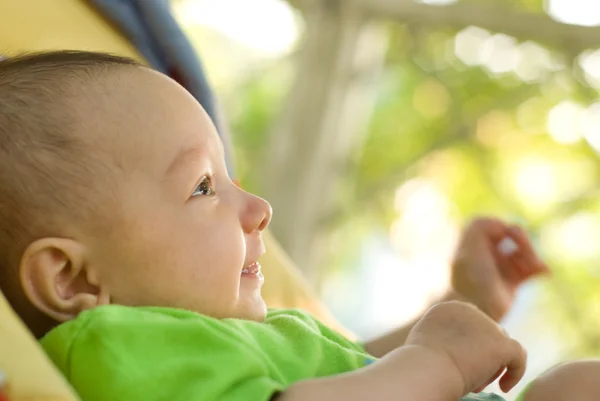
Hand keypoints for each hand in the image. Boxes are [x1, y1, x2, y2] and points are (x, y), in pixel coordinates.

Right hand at [406, 301, 526, 394]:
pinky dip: (515, 372)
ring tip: (477, 386)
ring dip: (492, 367)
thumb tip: (454, 350)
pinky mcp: (501, 343)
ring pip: (501, 346)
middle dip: (480, 356)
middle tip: (469, 378)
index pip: (469, 324)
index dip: (468, 345)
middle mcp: (470, 311)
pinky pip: (518, 357)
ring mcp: (487, 325)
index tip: (459, 363)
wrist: (427, 368)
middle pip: (486, 334)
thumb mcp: (427, 341)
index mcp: (449, 308)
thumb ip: (442, 337)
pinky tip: (504, 387)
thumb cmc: (420, 363)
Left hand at [451, 218, 548, 321]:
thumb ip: (480, 225)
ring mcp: (499, 266)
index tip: (504, 233)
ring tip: (536, 266)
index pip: (494, 224)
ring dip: (532, 255)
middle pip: (511, 235)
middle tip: (524, 249)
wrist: (478, 309)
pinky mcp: (511, 281)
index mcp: (472, 242)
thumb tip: (502, 225)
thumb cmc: (472, 277)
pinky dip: (539, 267)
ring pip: (522, 251)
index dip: (502, 226)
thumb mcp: (470, 245)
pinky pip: (530, 268)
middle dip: (522, 240)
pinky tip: (544, 271)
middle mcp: (486, 252)